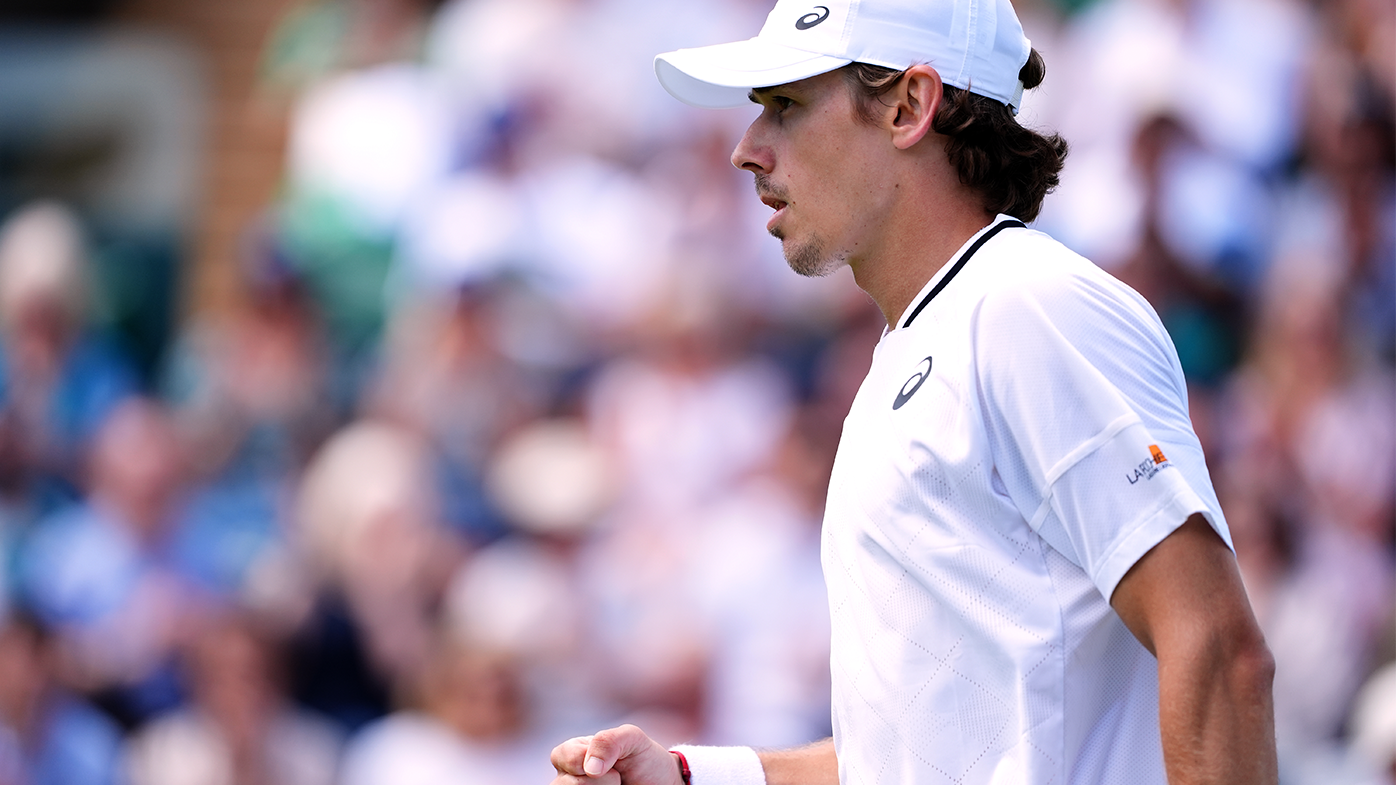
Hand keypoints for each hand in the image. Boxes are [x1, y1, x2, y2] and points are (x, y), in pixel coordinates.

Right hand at [550, 725, 682, 784]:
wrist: (662, 782)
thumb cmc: (643, 758)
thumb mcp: (632, 738)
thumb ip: (608, 740)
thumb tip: (589, 768)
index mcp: (571, 754)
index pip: (564, 758)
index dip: (588, 761)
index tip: (611, 761)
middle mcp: (567, 778)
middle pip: (568, 784)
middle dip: (602, 781)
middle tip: (616, 777)